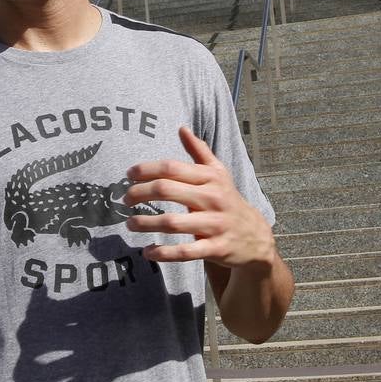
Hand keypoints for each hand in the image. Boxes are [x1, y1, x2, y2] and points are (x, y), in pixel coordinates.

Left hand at [123, 126, 275, 267]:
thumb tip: (181, 128)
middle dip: (139, 194)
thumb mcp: (219, 174)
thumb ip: (199, 152)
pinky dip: (164, 253)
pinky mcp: (216, 248)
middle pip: (166, 190)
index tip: (128, 175)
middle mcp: (212, 198)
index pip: (171, 168)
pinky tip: (147, 252)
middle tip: (125, 200)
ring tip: (130, 223)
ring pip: (172, 223)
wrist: (255, 237)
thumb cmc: (228, 200)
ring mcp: (215, 224)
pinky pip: (186, 251)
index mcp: (210, 178)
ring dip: (146, 223)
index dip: (146, 169)